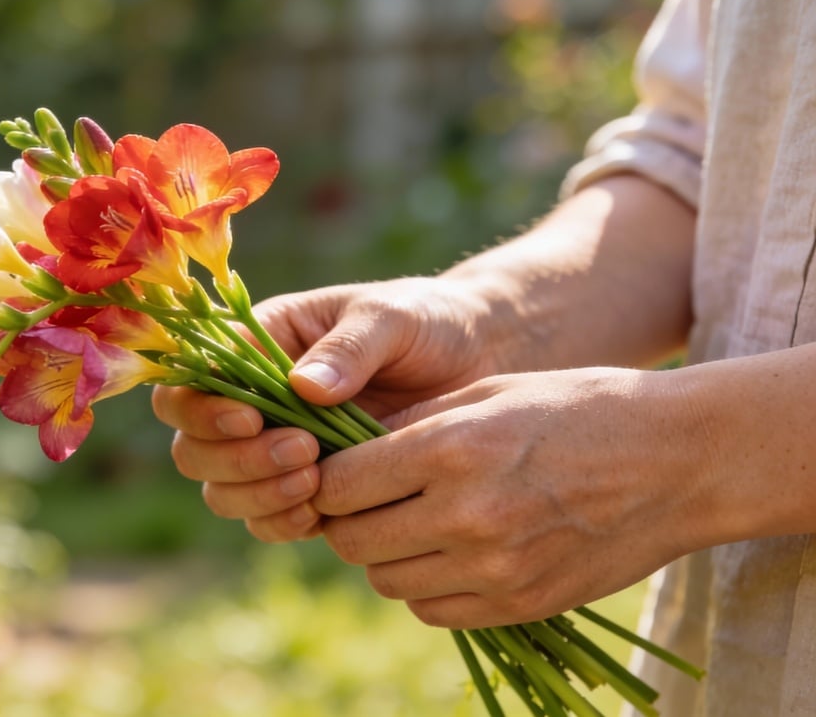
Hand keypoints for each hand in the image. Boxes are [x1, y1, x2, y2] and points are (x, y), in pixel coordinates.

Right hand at [152, 277, 501, 541]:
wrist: (478, 366)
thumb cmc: (429, 323)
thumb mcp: (394, 317)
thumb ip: (349, 346)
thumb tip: (302, 387)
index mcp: (257, 344)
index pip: (190, 381)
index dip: (203, 409)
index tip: (251, 419)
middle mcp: (251, 400)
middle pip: (192, 447)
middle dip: (235, 459)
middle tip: (303, 452)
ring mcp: (272, 449)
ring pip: (222, 490)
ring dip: (257, 495)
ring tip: (316, 482)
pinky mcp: (304, 488)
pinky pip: (265, 520)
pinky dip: (282, 523)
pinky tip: (322, 512)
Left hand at [314, 366, 713, 628]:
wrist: (677, 461)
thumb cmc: (576, 409)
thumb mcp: (487, 393)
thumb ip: (409, 427)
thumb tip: (342, 456)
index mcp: (450, 448)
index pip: (340, 486)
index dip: (326, 480)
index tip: (335, 473)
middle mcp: (465, 514)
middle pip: (352, 541)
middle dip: (346, 520)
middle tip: (367, 501)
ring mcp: (495, 567)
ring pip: (387, 581)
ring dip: (385, 555)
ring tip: (412, 523)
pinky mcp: (521, 604)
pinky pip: (433, 611)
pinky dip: (426, 587)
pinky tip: (448, 554)